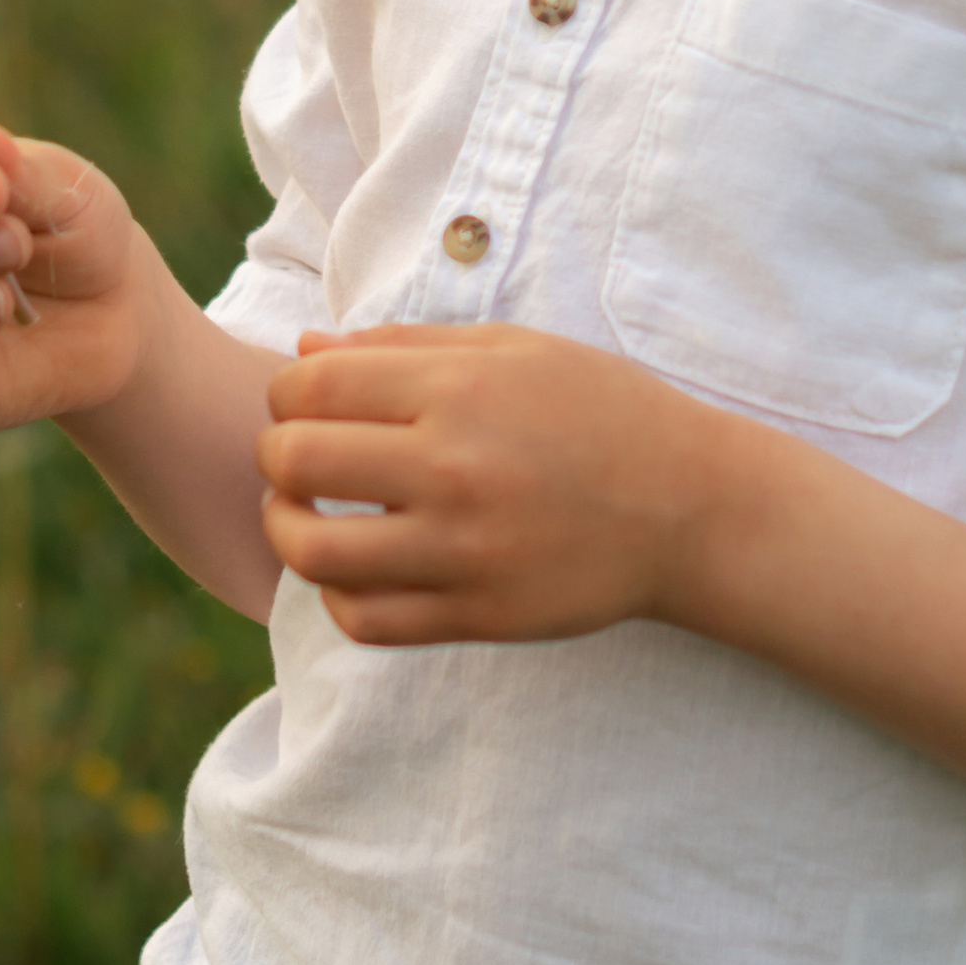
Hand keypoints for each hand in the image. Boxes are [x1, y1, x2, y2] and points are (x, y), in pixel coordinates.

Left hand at [256, 323, 726, 647]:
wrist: (688, 507)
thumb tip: (304, 351)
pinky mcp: (477, 615)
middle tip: (296, 458)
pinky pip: (365, 619)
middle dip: (276, 455)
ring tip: (304, 515)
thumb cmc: (602, 410)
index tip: (305, 403)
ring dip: (288, 529)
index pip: (311, 386)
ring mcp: (463, 550)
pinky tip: (351, 569)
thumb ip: (404, 345)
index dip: (286, 392)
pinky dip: (336, 596)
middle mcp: (453, 467)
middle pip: (297, 460)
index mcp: (458, 388)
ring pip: (315, 550)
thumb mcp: (514, 349)